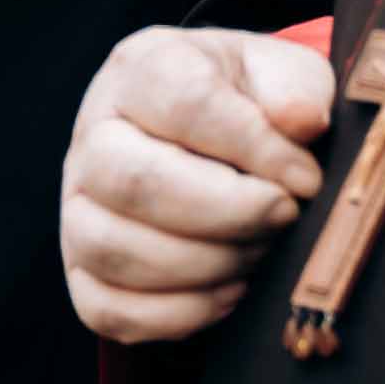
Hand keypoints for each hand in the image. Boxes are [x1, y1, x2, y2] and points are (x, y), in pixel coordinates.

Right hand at [58, 25, 332, 342]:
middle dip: (227, 213)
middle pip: (133, 181)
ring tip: (259, 253)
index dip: (254, 147)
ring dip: (205, 266)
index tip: (307, 178)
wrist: (217, 137)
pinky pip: (107, 308)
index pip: (185, 104)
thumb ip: (296, 90)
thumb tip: (301, 122)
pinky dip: (177, 314)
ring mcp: (77, 204)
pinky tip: (230, 292)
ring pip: (114, 249)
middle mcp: (93, 133)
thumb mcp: (284, 76)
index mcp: (142, 69)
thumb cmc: (252, 102)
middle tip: (286, 218)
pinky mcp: (80, 268)